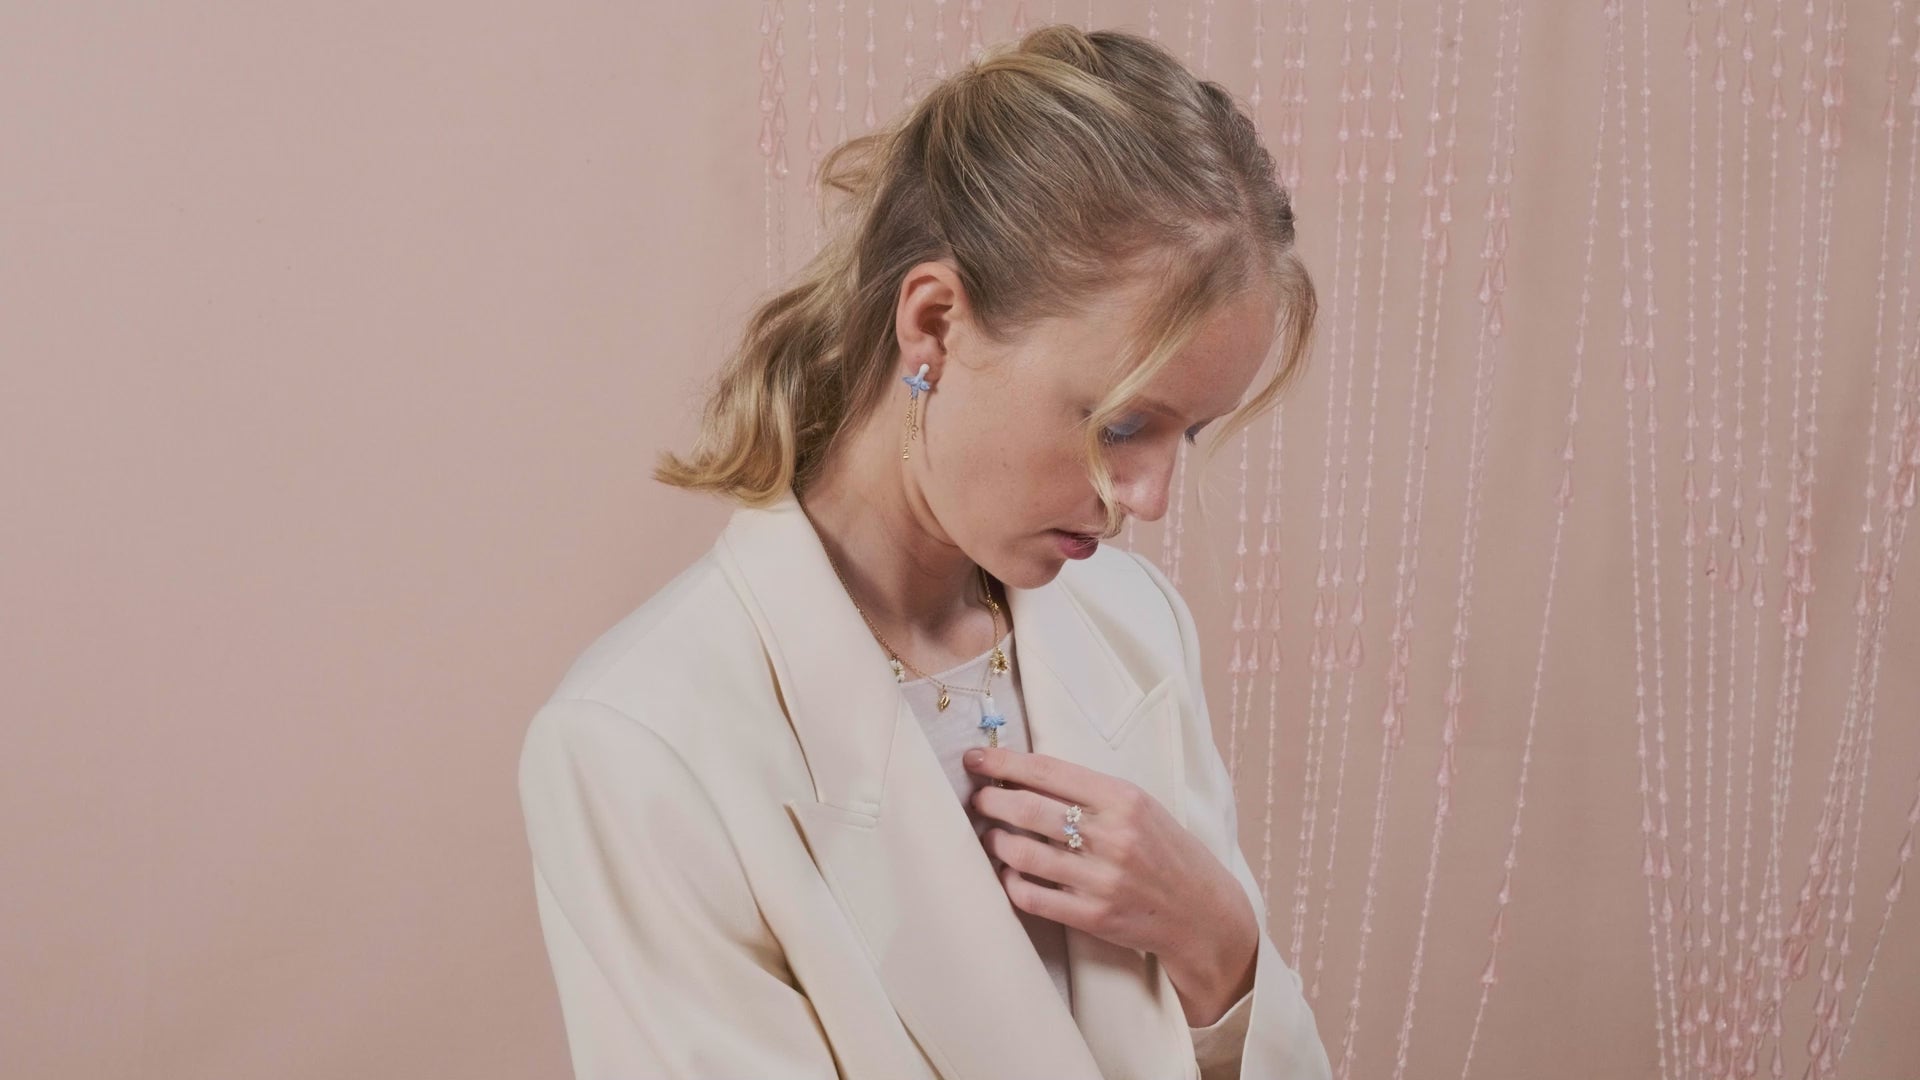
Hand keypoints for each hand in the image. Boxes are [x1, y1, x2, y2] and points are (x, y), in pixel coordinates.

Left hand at [961, 745, 1257, 1017]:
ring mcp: (1102, 879)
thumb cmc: (1165, 851)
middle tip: (976, 798)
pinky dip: (1011, 881)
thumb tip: (1024, 773)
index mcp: (1124, 798)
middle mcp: (1113, 836)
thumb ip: (1090, 791)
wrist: (1201, 912)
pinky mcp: (1093, 916)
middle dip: (990, 800)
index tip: (975, 759)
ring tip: (991, 835)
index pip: (1048, 771)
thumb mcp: (1140, 806)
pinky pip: (1031, 896)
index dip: (1003, 763)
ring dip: (995, 841)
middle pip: (1028, 809)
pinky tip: (1010, 872)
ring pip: (1022, 853)